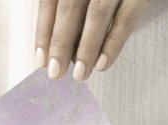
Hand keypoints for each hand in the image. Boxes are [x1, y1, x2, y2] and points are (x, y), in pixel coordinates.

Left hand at [35, 0, 150, 79]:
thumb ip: (69, 5)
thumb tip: (58, 45)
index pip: (50, 0)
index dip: (44, 31)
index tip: (40, 60)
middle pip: (70, 6)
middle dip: (61, 43)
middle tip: (55, 73)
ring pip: (97, 12)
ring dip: (86, 48)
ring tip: (80, 74)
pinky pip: (127, 16)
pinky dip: (113, 41)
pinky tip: (102, 64)